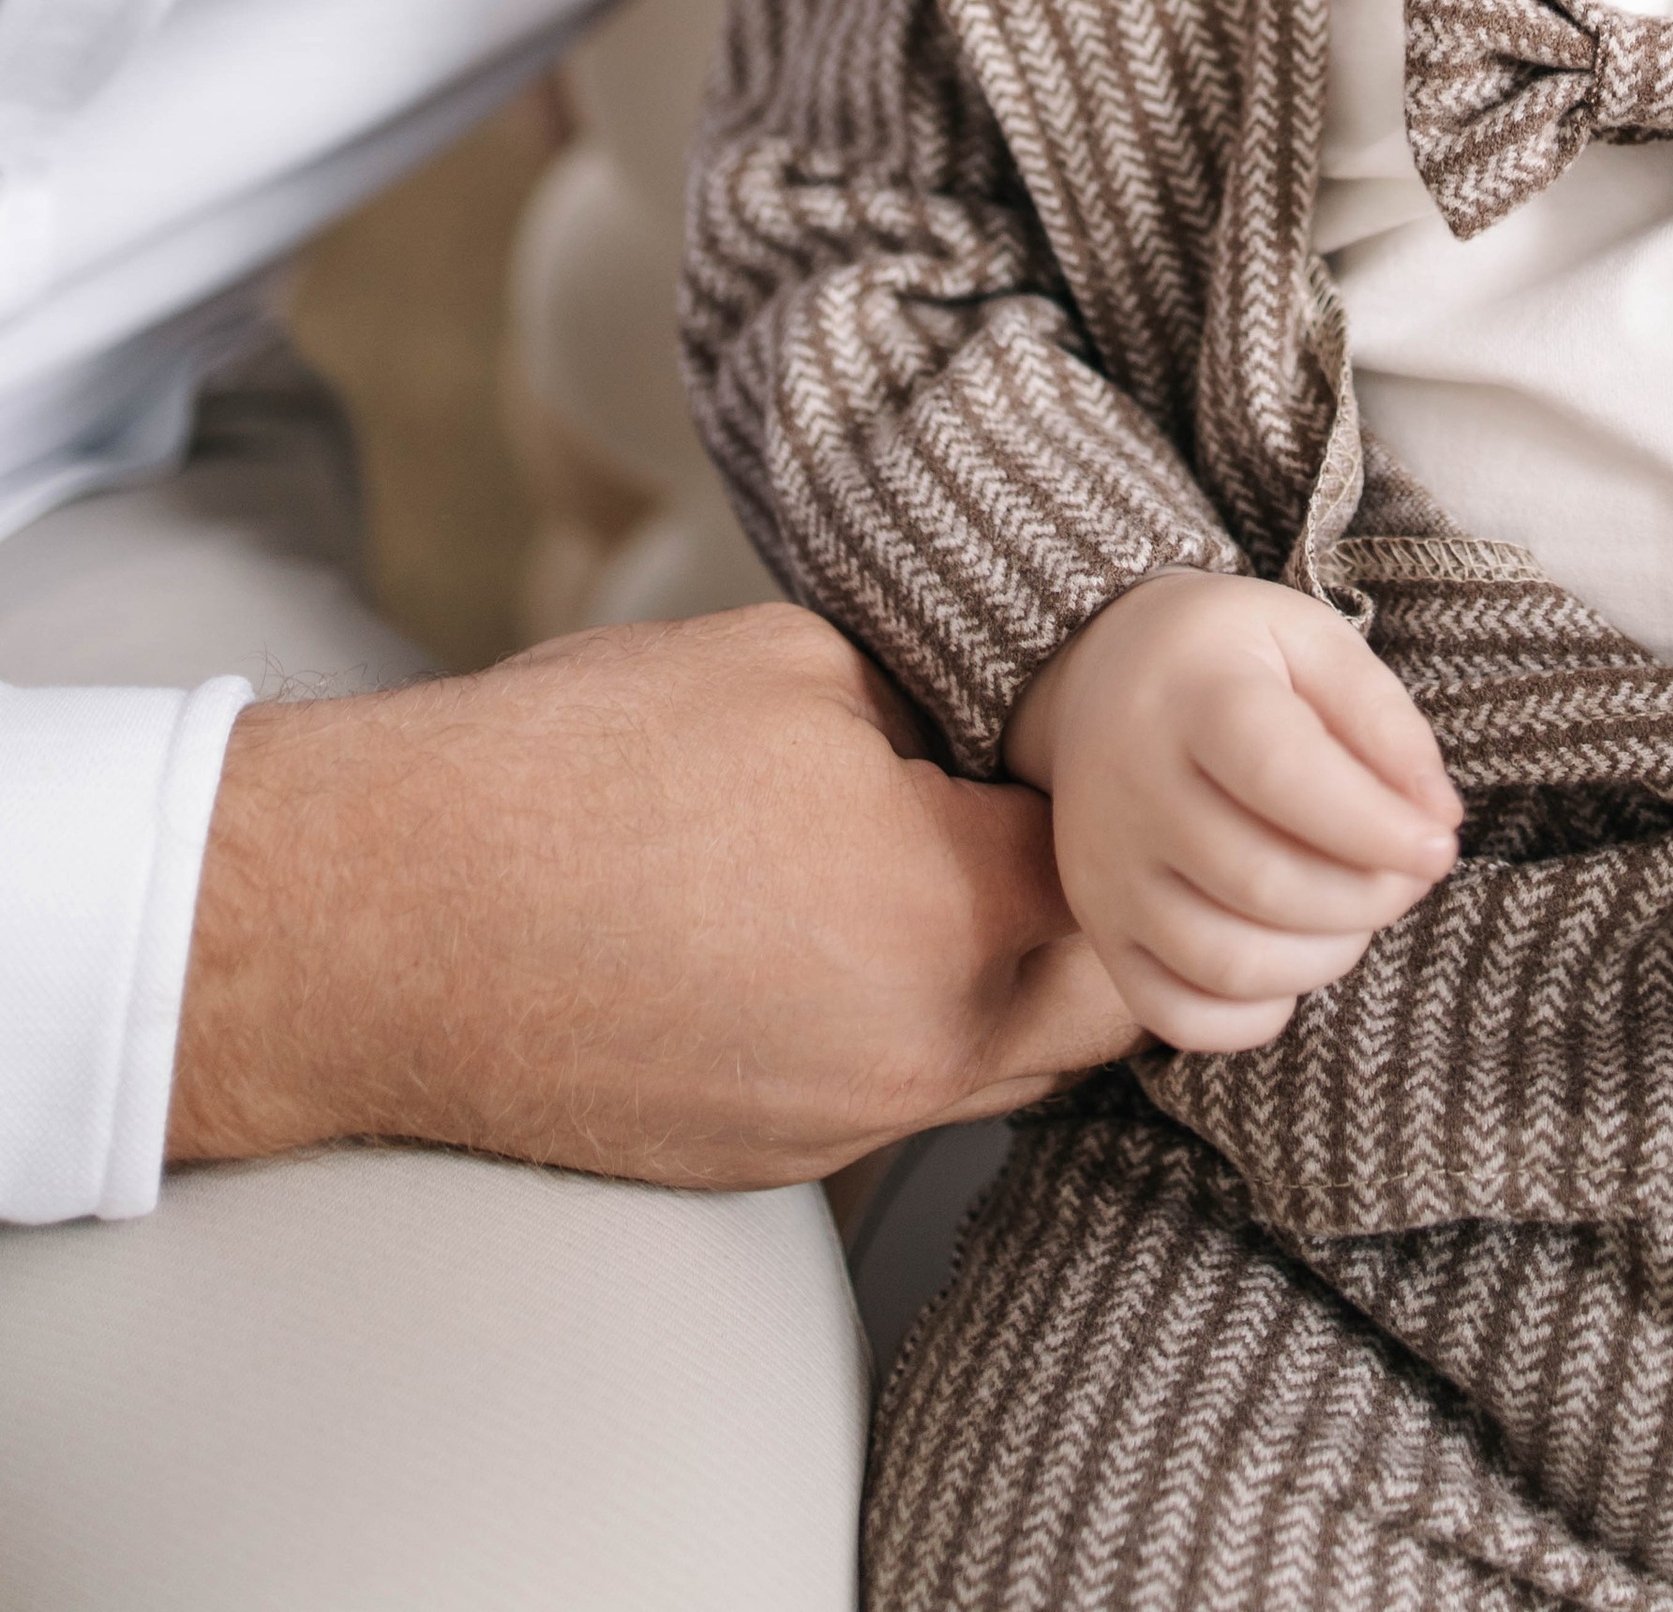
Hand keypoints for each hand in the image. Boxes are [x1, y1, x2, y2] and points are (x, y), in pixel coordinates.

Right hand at [169, 605, 1136, 1183]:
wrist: (384, 914)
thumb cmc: (581, 766)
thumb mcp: (802, 665)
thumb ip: (935, 714)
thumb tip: (988, 736)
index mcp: (957, 916)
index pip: (1130, 868)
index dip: (1125, 792)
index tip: (1097, 742)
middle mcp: (922, 1054)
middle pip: (1106, 1001)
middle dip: (1108, 908)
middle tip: (1061, 815)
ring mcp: (841, 1128)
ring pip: (1012, 1067)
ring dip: (1020, 980)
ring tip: (958, 872)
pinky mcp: (761, 1164)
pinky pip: (898, 1099)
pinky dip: (910, 1027)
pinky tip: (842, 939)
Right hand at [1003, 571, 1460, 1052]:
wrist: (1103, 675)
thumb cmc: (1233, 661)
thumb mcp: (1311, 642)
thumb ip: (1382, 718)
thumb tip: (1437, 818)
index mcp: (1188, 695)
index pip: (1278, 773)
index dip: (1372, 825)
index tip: (1438, 843)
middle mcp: (1129, 788)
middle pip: (1261, 882)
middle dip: (1368, 895)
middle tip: (1409, 870)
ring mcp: (1105, 869)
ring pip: (1228, 962)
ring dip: (1326, 956)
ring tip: (1358, 906)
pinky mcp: (1102, 929)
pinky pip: (1179, 1016)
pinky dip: (1256, 1014)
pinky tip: (1294, 955)